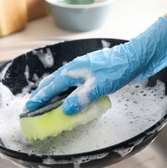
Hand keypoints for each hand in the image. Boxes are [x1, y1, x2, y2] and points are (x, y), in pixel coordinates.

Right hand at [25, 17, 166, 114]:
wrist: (137, 57)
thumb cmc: (117, 69)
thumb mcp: (98, 87)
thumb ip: (80, 98)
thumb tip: (65, 110)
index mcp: (72, 71)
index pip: (50, 87)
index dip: (39, 99)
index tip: (29, 108)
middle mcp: (75, 69)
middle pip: (53, 82)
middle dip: (43, 94)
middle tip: (35, 105)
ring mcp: (84, 70)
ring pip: (64, 82)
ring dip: (55, 92)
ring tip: (50, 102)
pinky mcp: (93, 73)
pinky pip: (75, 83)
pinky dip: (68, 91)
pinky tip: (73, 96)